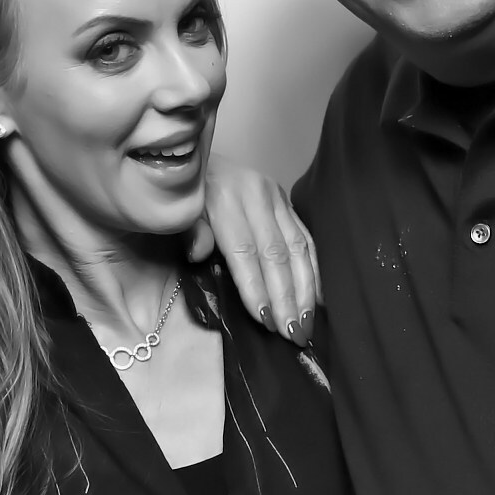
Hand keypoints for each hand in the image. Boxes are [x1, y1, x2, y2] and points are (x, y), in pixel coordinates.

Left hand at [195, 161, 317, 342]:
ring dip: (306, 290)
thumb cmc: (184, 197)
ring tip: (308, 325)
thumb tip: (199, 254)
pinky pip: (306, 240)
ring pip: (298, 247)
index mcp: (225, 197)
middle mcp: (256, 195)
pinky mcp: (288, 202)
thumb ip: (189, 231)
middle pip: (276, 253)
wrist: (198, 160)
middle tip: (293, 334)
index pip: (244, 251)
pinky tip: (318, 300)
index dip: (257, 287)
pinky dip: (314, 272)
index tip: (266, 322)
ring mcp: (276, 197)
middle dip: (287, 297)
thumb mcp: (176, 211)